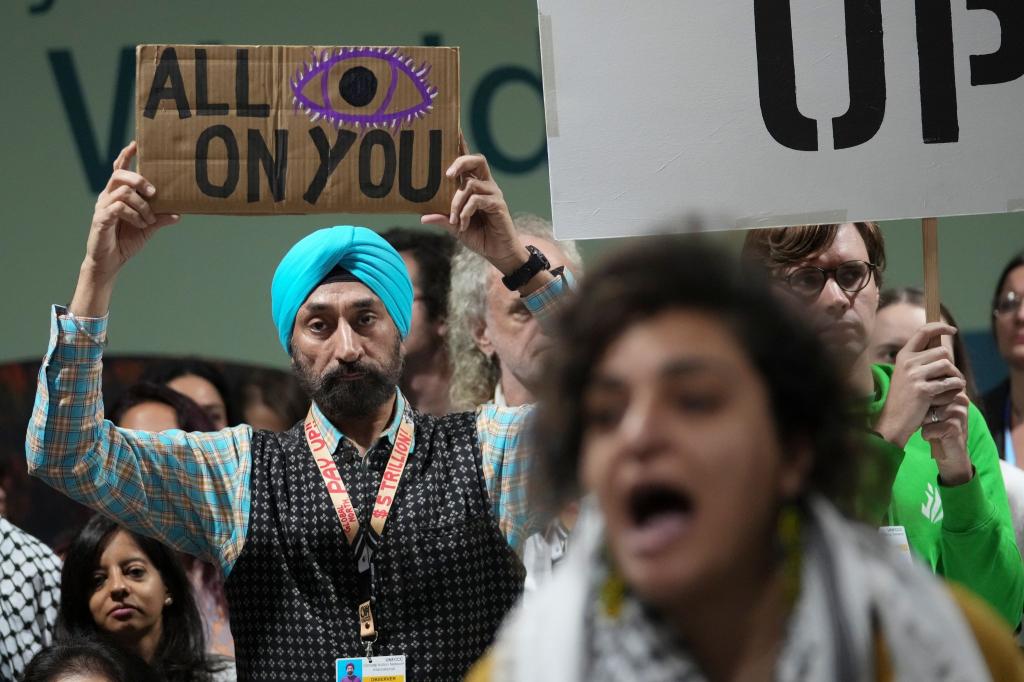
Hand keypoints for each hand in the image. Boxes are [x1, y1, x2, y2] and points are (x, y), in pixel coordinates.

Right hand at [83, 141, 178, 281]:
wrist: (110, 262)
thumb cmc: (126, 241)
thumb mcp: (148, 228)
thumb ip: (161, 218)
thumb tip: (180, 214)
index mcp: (118, 194)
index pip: (119, 169)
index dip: (126, 155)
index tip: (136, 143)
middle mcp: (108, 196)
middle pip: (120, 175)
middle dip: (139, 180)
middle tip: (153, 192)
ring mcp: (103, 206)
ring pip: (123, 192)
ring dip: (142, 205)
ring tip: (149, 219)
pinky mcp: (101, 219)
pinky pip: (118, 208)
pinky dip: (134, 215)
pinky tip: (141, 224)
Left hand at [421, 153, 527, 276]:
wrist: (497, 253)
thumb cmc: (478, 236)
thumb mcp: (455, 227)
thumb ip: (443, 218)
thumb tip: (423, 216)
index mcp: (474, 186)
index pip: (468, 161)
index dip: (462, 144)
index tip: (454, 129)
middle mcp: (485, 185)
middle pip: (476, 160)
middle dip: (460, 162)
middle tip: (447, 175)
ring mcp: (493, 193)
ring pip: (471, 184)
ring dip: (456, 202)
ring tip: (454, 219)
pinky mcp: (498, 204)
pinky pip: (477, 200)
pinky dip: (465, 212)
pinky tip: (462, 224)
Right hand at [874, 322, 965, 447]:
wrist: (893, 421)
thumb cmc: (903, 399)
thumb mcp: (905, 375)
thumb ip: (919, 361)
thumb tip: (942, 349)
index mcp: (903, 356)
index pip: (923, 332)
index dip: (940, 327)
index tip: (952, 330)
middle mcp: (908, 362)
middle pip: (942, 352)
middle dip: (951, 365)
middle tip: (951, 377)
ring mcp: (915, 375)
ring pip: (948, 365)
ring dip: (956, 376)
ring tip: (953, 386)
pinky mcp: (924, 390)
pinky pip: (950, 382)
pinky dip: (956, 388)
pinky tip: (951, 394)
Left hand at [922, 391, 973, 485]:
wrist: (952, 452)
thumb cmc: (939, 428)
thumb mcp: (934, 408)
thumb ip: (930, 395)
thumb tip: (913, 382)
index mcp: (956, 392)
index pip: (931, 390)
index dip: (924, 402)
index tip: (930, 412)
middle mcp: (960, 399)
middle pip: (928, 400)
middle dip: (924, 413)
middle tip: (934, 422)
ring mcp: (958, 412)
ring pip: (927, 414)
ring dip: (925, 424)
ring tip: (936, 429)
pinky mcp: (954, 426)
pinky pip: (928, 428)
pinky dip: (927, 434)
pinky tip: (936, 437)